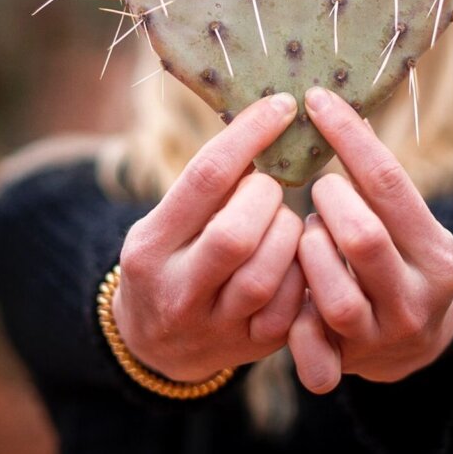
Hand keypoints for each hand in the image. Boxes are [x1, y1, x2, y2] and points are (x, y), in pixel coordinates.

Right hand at [112, 93, 305, 381]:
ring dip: (288, 234)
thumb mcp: (165, 222)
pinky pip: (292, 306)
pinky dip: (303, 271)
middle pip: (236, 235)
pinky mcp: (252, 347)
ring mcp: (215, 327)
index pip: (205, 179)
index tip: (281, 106)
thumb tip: (267, 120)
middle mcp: (177, 292)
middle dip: (266, 198)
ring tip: (282, 222)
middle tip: (269, 187)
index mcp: (150, 247)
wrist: (155, 347)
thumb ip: (208, 187)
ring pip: (267, 274)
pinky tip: (295, 256)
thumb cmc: (170, 259)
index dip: (250, 136)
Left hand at [288, 87, 452, 393]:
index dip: (347, 136)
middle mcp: (418, 298)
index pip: (388, 182)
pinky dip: (294, 320)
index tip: (315, 100)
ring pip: (332, 292)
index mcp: (438, 254)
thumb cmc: (399, 257)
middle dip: (328, 203)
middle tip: (319, 189)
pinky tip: (291, 291)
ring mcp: (383, 337)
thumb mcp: (407, 223)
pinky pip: (312, 347)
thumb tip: (333, 105)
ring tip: (310, 237)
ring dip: (308, 253)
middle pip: (361, 236)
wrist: (414, 343)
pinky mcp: (348, 365)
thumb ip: (377, 185)